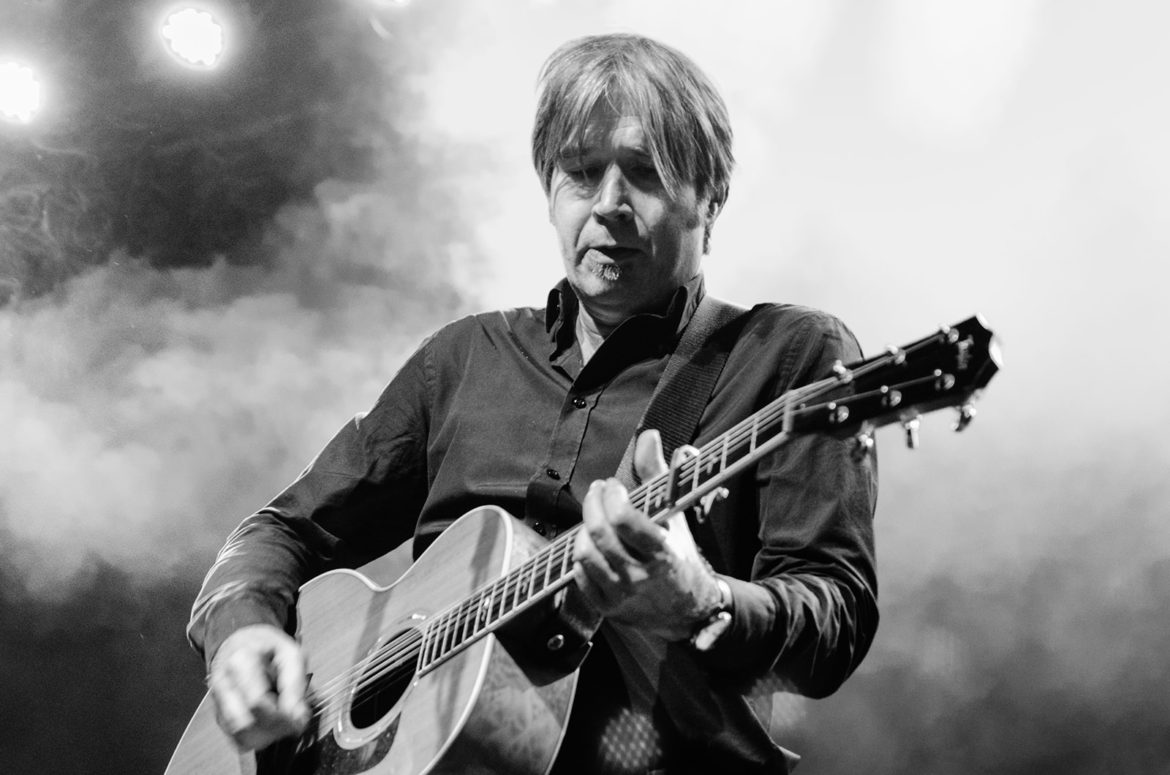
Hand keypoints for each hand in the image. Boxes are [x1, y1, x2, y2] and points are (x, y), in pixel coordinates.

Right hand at [207, 623, 310, 750]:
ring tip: (283, 722)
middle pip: (244, 724)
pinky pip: (237, 739)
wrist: (243, 641)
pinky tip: (270, 723)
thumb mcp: (291, 654)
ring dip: (266, 737)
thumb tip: (298, 717)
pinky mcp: (219, 715)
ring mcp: (218, 701)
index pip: (256, 701)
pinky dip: (257, 738)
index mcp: (240, 661)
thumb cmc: (267, 647)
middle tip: (293, 723)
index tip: (300, 719)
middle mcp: (222, 683)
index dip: (281, 716)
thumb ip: (295, 684)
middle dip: (274, 730)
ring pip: (239, 736)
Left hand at [572, 430, 722, 640]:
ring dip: (584, 528)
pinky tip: (592, 544)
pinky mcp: (607, 607)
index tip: (613, 486)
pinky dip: (582, 555)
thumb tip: (649, 435)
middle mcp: (642, 576)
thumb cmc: (678, 553)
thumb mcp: (676, 514)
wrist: (688, 609)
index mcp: (663, 552)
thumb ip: (660, 473)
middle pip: (599, 533)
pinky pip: (580, 577)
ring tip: (594, 516)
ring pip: (585, 554)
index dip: (611, 496)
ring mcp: (623, 594)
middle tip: (597, 491)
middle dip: (592, 504)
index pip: (624, 520)